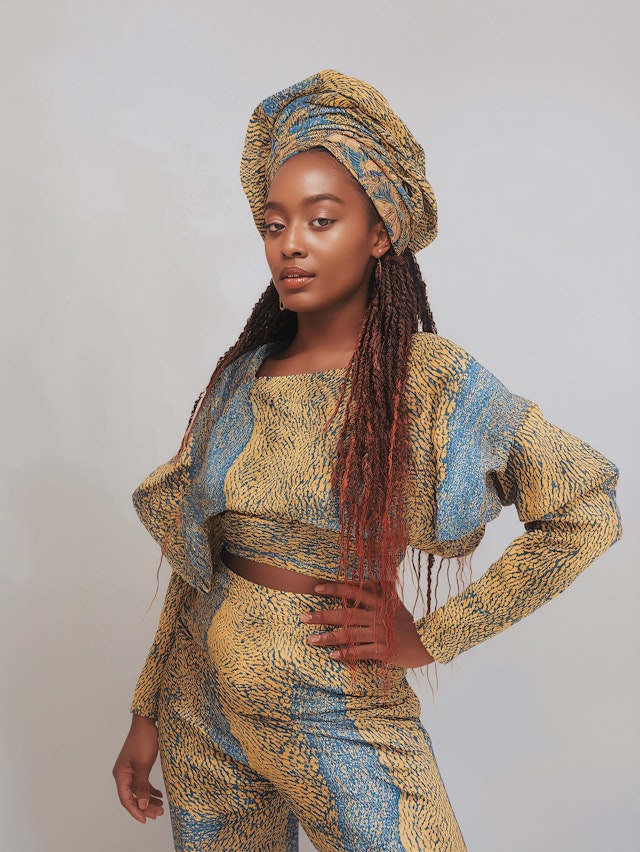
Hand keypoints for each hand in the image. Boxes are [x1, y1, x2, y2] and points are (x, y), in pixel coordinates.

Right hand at [113, 714, 164, 822]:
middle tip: (158, 814)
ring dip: (149, 799)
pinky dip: (150, 790)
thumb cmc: (143, 741)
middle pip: (133, 796)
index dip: (135, 811)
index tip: (145, 820)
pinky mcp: (138, 766)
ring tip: (161, 807)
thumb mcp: (144, 766)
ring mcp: (130, 770)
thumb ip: (143, 787)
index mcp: (120, 775)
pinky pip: (143, 783)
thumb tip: (143, 805)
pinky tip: (159, 795)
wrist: (146, 723)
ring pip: (139, 790)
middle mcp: (123, 774)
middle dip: (145, 807)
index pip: (126, 799)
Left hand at [300, 581, 433, 667]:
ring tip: (310, 639)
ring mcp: (380, 634)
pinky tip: (332, 656)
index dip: (335, 589)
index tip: (316, 588)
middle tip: (302, 617)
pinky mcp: (384, 651)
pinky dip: (346, 654)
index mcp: (380, 603)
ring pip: (350, 635)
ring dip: (328, 637)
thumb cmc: (410, 623)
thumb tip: (372, 579)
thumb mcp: (396, 605)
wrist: (429, 642)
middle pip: (346, 614)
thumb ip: (383, 592)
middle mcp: (378, 617)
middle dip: (323, 615)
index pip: (355, 592)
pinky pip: (361, 652)